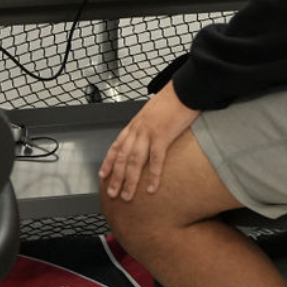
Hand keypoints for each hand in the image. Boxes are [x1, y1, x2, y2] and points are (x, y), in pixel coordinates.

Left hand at [99, 82, 198, 201]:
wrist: (184, 89)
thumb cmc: (173, 100)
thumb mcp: (154, 112)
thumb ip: (148, 125)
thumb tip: (148, 136)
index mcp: (135, 124)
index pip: (116, 146)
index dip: (108, 162)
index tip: (102, 175)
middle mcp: (138, 129)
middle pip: (122, 157)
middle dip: (115, 177)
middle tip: (111, 193)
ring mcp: (148, 132)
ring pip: (133, 161)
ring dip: (129, 181)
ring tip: (126, 196)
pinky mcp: (163, 136)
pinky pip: (155, 159)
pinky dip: (153, 176)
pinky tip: (151, 188)